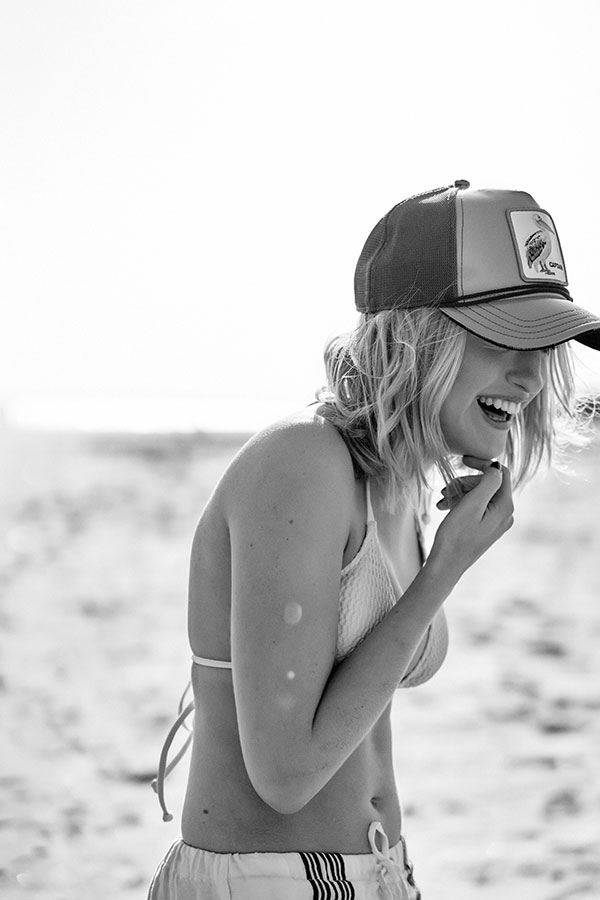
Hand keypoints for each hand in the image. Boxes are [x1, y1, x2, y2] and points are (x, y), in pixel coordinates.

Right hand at [429, 456, 513, 578]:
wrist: (446, 565)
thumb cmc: (457, 535)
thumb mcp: (472, 504)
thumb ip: (488, 482)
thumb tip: (496, 467)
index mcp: (505, 506)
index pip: (500, 473)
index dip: (482, 463)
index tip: (462, 459)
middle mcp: (505, 514)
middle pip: (488, 483)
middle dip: (466, 482)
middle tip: (445, 489)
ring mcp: (495, 521)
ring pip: (479, 494)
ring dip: (459, 492)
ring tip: (442, 500)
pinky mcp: (485, 527)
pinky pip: (475, 506)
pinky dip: (460, 503)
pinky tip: (444, 506)